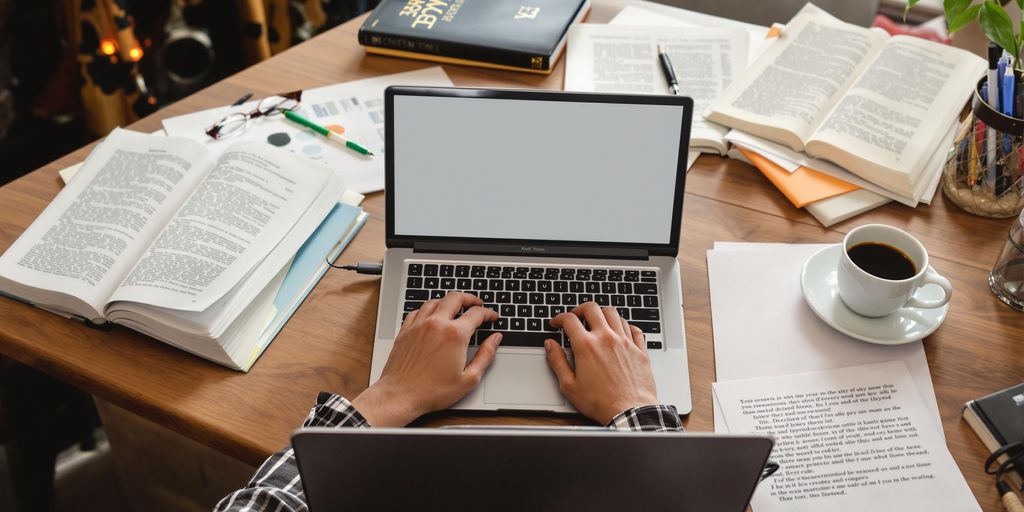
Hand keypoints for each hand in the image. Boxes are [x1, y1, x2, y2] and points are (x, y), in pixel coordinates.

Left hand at [352, 292, 501, 426]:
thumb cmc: (433, 391)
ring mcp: (419, 325)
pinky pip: (418, 310)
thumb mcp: (469, 378)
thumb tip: (495, 339)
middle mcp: (436, 324)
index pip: (477, 313)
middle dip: (470, 298)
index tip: (492, 316)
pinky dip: (429, 308)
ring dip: (449, 301)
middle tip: (477, 303)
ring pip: (436, 301)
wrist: (401, 395)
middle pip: (456, 298)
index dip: (488, 313)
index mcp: (455, 335)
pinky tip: (432, 315)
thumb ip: (486, 355)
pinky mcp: (406, 330)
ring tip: (456, 307)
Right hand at [544, 302, 657, 424]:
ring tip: (596, 322)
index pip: (569, 320)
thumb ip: (557, 361)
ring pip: (613, 314)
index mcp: (586, 346)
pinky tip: (620, 331)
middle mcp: (606, 338)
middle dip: (579, 309)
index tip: (556, 323)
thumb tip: (550, 345)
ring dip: (602, 314)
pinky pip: (633, 328)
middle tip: (575, 317)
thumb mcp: (569, 385)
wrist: (630, 412)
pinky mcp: (639, 349)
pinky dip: (624, 325)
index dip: (559, 318)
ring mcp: (625, 342)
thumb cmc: (600, 402)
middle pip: (592, 308)